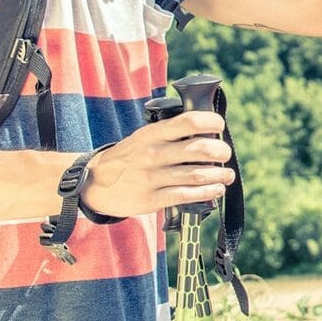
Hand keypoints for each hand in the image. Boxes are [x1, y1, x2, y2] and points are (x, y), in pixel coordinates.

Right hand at [79, 111, 234, 218]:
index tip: (219, 125)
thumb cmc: (129, 158)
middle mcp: (153, 154)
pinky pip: (186, 195)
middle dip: (220, 151)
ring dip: (219, 174)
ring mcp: (151, 177)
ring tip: (227, 175)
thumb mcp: (143, 138)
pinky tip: (216, 189)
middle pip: (198, 149)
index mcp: (152, 134)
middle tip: (225, 154)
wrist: (95, 184)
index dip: (209, 121)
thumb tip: (206, 131)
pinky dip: (207, 192)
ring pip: (197, 174)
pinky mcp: (151, 199)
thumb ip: (169, 134)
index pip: (188, 121)